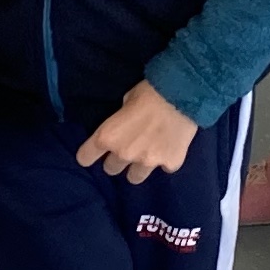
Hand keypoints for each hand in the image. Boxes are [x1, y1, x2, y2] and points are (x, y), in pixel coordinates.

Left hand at [75, 81, 197, 184]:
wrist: (184, 94)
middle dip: (117, 160)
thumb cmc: (150, 91)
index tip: (93, 153)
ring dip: (138, 167)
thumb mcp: (126, 100)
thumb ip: (120, 120)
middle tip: (127, 148)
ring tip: (147, 154)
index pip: (85, 158)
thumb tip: (124, 124)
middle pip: (111, 169)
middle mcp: (125, 154)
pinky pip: (164, 168)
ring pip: (134, 177)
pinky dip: (166, 160)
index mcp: (108, 136)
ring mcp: (148, 162)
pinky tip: (170, 147)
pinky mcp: (170, 164)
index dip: (88, 154)